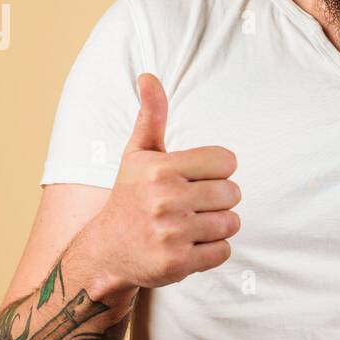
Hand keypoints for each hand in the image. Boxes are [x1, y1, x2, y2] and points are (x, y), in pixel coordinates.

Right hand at [81, 73, 240, 291]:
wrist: (106, 251)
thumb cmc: (130, 197)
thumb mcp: (138, 154)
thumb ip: (152, 116)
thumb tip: (148, 76)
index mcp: (160, 168)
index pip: (227, 162)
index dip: (217, 171)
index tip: (196, 179)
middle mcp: (165, 199)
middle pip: (233, 193)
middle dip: (219, 200)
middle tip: (193, 205)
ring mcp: (172, 233)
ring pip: (232, 223)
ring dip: (218, 225)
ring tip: (191, 225)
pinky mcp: (178, 263)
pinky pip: (224, 251)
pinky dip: (213, 250)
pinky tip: (190, 245)